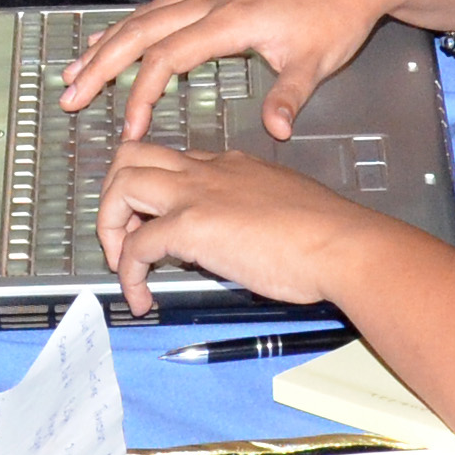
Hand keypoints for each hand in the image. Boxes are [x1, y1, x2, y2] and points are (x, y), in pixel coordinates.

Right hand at [59, 0, 400, 132]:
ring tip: (76, 67)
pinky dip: (132, 23)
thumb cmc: (338, 12)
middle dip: (100, 65)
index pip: (168, 58)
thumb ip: (289, 97)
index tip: (129, 127)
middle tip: (69, 94)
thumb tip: (276, 131)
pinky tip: (119, 34)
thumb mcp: (318, 62)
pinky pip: (161, 5)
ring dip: (108, 42)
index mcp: (231, 20)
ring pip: (145, 15)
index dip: (142, 94)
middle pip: (140, 32)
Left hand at [96, 143, 397, 315]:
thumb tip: (233, 242)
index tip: (153, 224)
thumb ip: (248, 216)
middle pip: (132, 156)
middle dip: (115, 195)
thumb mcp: (280, 209)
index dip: (152, 191)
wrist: (344, 245)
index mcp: (230, 165)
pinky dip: (128, 274)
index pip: (172, 161)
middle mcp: (206, 171)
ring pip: (122, 185)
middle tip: (124, 238)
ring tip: (124, 266)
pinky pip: (136, 246)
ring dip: (109, 227)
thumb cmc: (328, 237)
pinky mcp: (191, 226)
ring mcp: (196, 194)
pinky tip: (141, 298)